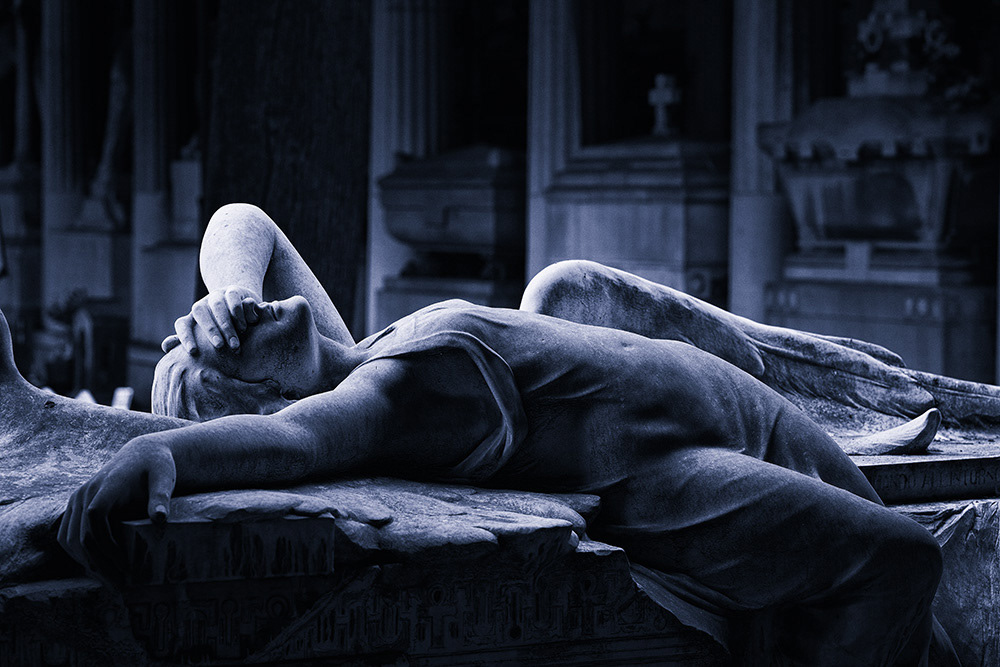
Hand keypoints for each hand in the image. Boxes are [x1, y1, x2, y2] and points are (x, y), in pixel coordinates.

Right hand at [57, 436, 175, 582]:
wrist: (142, 454)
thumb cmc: (156, 466)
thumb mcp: (164, 477)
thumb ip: (161, 496)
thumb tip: (160, 519)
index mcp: (106, 486)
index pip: (95, 519)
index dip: (106, 546)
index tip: (125, 566)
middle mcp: (85, 493)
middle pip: (80, 535)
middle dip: (98, 563)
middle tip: (120, 585)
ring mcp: (76, 499)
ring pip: (68, 539)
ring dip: (86, 563)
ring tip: (110, 581)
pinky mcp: (75, 506)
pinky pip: (67, 535)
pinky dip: (78, 554)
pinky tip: (98, 568)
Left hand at [164, 285, 261, 354]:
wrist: (240, 304)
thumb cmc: (221, 327)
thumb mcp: (206, 336)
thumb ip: (187, 340)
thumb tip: (165, 346)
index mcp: (192, 317)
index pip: (182, 324)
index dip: (185, 337)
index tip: (193, 352)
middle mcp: (203, 304)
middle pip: (200, 313)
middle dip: (210, 330)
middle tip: (219, 346)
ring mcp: (217, 295)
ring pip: (217, 306)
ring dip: (226, 325)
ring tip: (235, 343)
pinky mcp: (233, 291)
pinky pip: (233, 299)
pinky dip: (239, 313)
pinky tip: (247, 326)